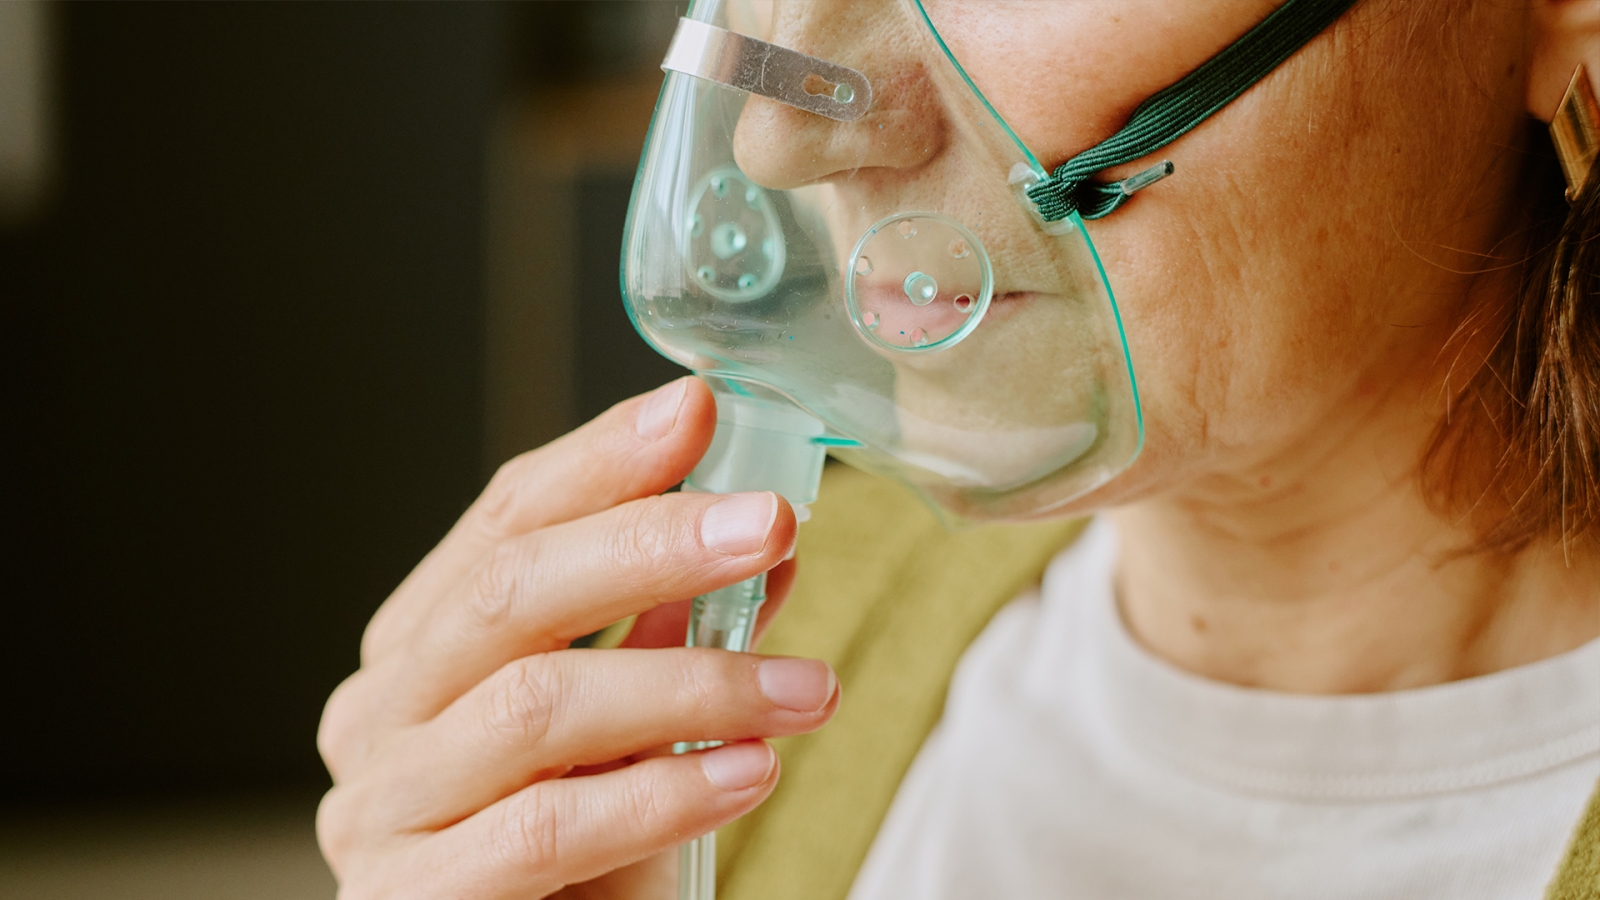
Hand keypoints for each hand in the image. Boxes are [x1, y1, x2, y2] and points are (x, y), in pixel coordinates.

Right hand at [316, 377, 839, 898]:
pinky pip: (546, 829)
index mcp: (423, 643)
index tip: (702, 410)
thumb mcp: (629, 728)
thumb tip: (766, 551)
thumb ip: (672, 638)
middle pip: (509, 592)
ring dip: (692, 685)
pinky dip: (661, 791)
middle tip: (769, 524)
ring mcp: (381, 808)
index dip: (603, 458)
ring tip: (805, 688)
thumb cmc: (577, 852)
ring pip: (536, 707)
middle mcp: (382, 710)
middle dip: (649, 544)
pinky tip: (749, 772)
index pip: (505, 519)